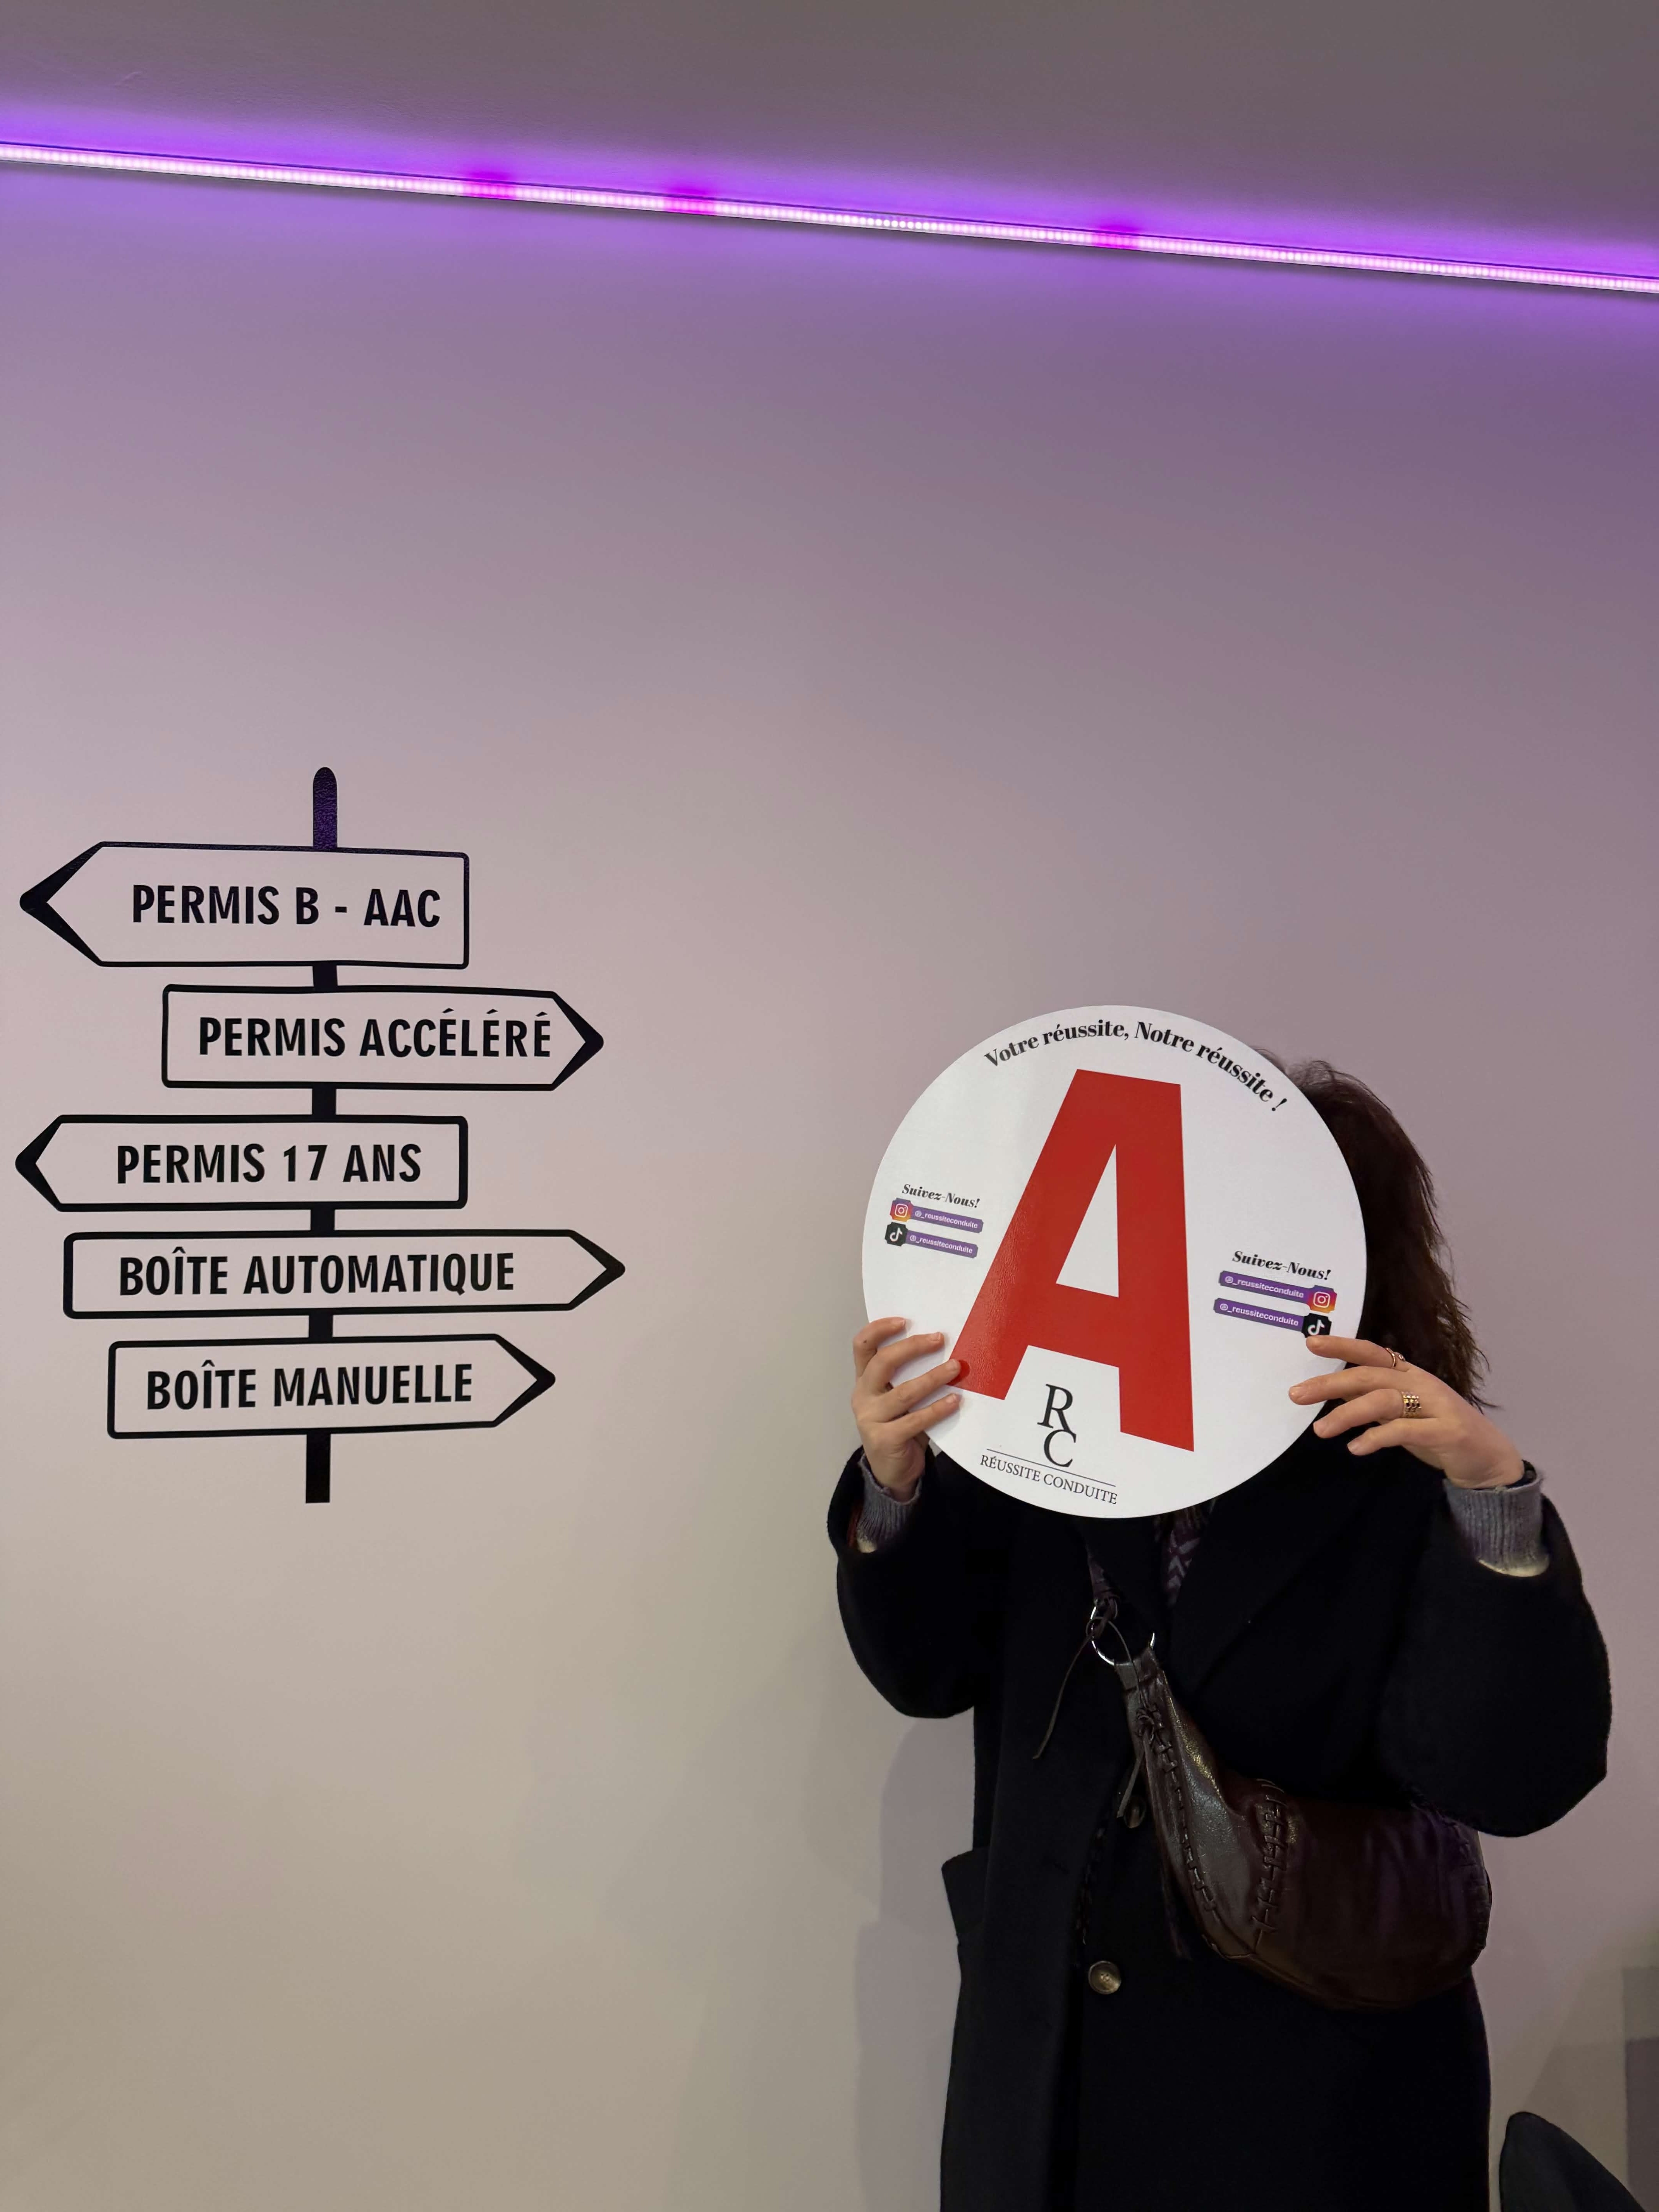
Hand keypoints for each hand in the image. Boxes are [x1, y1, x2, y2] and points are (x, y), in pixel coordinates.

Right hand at [852, 1318, 961, 1499]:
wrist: (892, 1472)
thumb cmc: (900, 1426)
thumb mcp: (897, 1398)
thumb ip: (907, 1376)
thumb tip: (943, 1347)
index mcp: (864, 1380)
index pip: (862, 1346)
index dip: (879, 1329)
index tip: (904, 1320)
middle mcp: (863, 1396)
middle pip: (882, 1363)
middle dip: (912, 1347)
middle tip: (939, 1339)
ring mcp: (871, 1419)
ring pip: (903, 1392)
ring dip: (933, 1377)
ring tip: (956, 1368)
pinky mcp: (885, 1439)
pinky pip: (915, 1420)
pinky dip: (937, 1409)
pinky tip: (955, 1401)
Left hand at [1289, 1335, 1524, 1489]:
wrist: (1487, 1458)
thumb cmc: (1438, 1432)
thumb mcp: (1403, 1413)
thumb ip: (1374, 1401)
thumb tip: (1335, 1392)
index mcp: (1410, 1374)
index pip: (1373, 1352)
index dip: (1343, 1345)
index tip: (1310, 1343)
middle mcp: (1422, 1384)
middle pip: (1371, 1376)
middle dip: (1331, 1383)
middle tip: (1296, 1394)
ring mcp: (1437, 1406)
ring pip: (1384, 1401)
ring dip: (1348, 1414)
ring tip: (1321, 1430)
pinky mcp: (1447, 1431)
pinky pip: (1405, 1430)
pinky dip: (1377, 1437)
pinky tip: (1356, 1448)